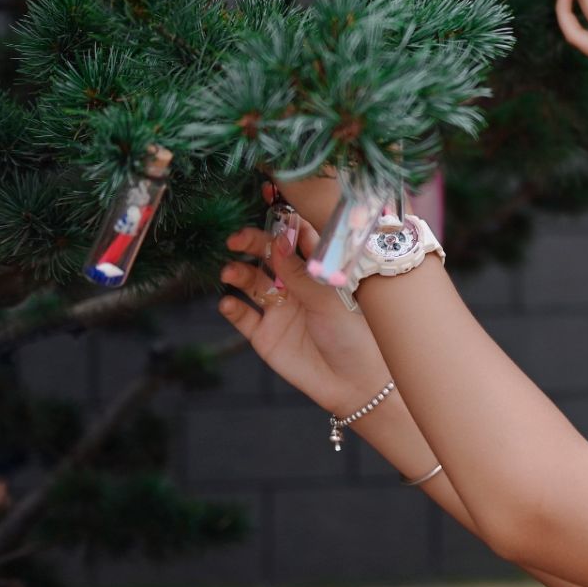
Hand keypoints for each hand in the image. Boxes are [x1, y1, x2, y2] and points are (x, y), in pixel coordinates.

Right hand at [216, 214, 390, 415]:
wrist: (355, 384)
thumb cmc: (357, 335)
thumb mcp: (331, 299)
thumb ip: (302, 274)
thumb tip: (280, 241)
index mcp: (320, 270)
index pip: (299, 237)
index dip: (283, 221)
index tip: (266, 202)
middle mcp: (297, 285)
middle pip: (269, 255)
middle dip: (252, 243)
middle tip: (236, 238)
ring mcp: (279, 308)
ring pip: (251, 281)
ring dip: (238, 273)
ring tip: (231, 273)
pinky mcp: (265, 335)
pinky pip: (242, 316)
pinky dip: (232, 307)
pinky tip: (230, 303)